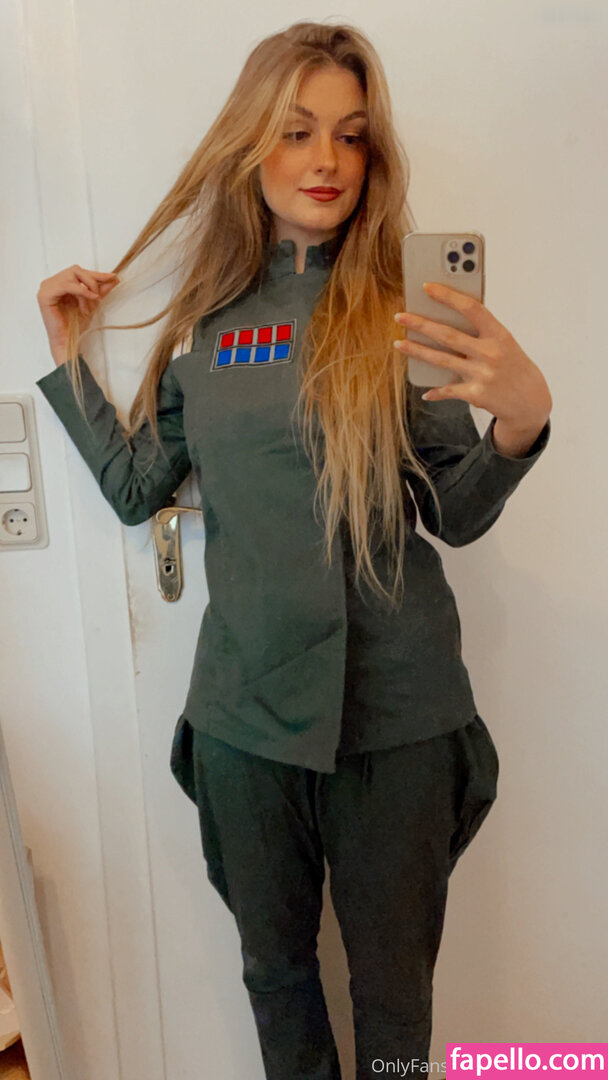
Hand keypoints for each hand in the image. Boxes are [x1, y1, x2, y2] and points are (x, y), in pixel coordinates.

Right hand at [37, 265, 119, 364]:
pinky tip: (89, 299)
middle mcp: (51, 283)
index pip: (78, 271)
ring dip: (86, 290)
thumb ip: (100, 290)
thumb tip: (113, 278)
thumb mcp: (92, 303)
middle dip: (92, 282)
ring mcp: (46, 288)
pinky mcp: (45, 295)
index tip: (112, 277)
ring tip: (90, 305)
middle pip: (75, 270)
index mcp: (59, 283)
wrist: (68, 341)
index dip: (96, 274)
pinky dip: (81, 291)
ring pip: (72, 276)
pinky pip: (66, 285)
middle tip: (99, 297)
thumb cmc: (76, 325)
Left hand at [394, 282, 552, 434]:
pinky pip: (449, 390)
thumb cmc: (513, 366)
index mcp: (499, 334)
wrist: (531, 402)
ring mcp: (482, 375)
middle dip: (421, 324)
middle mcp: (491, 353)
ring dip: (417, 352)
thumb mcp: (504, 344)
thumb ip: (481, 332)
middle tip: (400, 317)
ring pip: (441, 360)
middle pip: (448, 335)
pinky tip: (425, 391)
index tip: (427, 287)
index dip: (448, 296)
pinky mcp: (476, 395)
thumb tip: (446, 320)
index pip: (471, 308)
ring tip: (399, 344)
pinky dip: (436, 391)